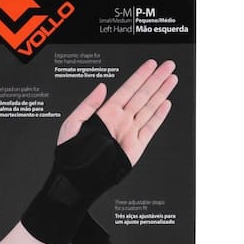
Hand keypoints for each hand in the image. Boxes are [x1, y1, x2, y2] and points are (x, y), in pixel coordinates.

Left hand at [57, 60, 176, 164]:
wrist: (79, 178)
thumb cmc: (71, 153)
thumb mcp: (73, 123)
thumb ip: (88, 104)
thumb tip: (102, 87)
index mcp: (106, 114)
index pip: (127, 89)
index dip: (140, 76)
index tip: (150, 65)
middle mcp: (121, 121)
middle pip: (143, 95)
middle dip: (156, 79)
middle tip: (168, 66)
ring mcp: (130, 133)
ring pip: (150, 108)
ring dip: (161, 93)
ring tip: (172, 79)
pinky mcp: (137, 147)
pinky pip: (151, 128)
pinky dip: (159, 116)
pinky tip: (166, 104)